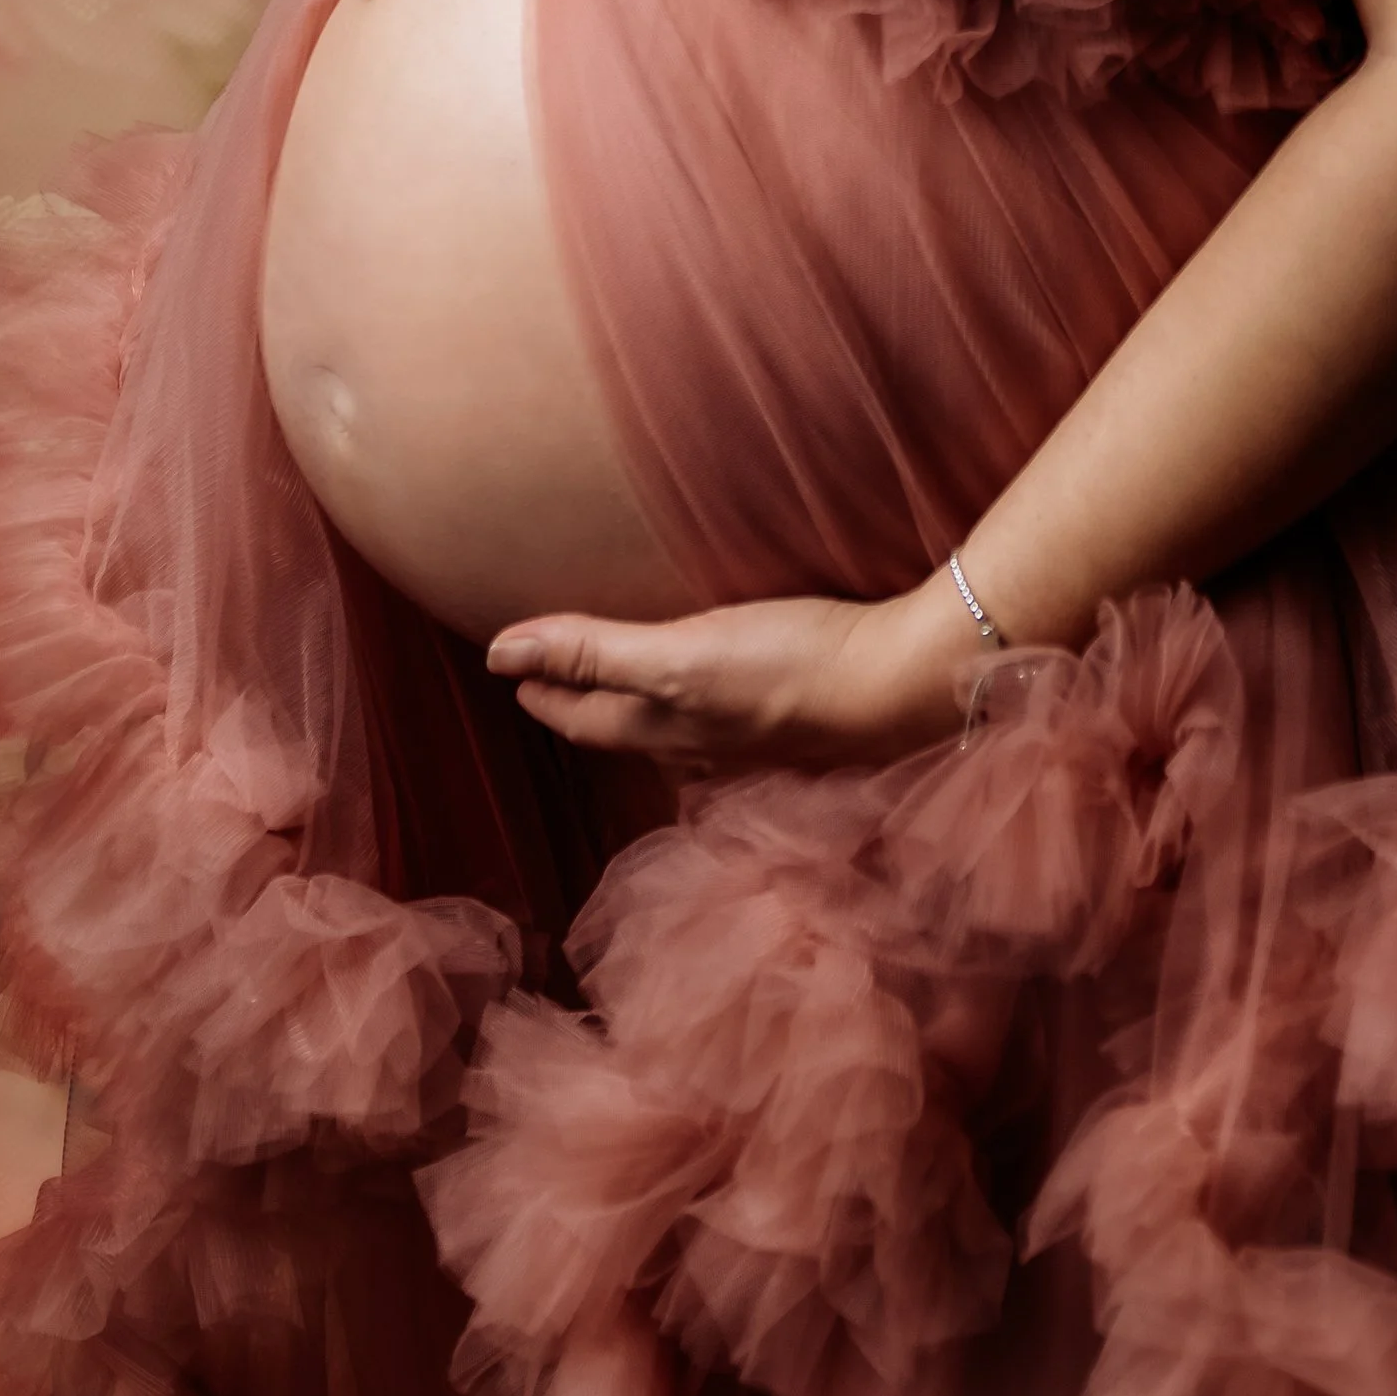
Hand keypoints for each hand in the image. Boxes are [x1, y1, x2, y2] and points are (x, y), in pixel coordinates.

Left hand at [486, 572, 985, 774]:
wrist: (896, 686)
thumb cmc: (787, 666)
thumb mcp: (676, 656)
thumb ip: (592, 653)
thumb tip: (500, 656)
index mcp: (656, 726)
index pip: (575, 715)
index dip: (538, 687)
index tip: (506, 661)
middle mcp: (692, 742)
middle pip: (615, 724)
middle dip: (575, 699)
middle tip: (545, 668)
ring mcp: (741, 735)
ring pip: (663, 723)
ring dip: (628, 700)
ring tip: (613, 673)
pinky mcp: (781, 714)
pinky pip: (712, 712)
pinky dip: (685, 697)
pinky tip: (709, 683)